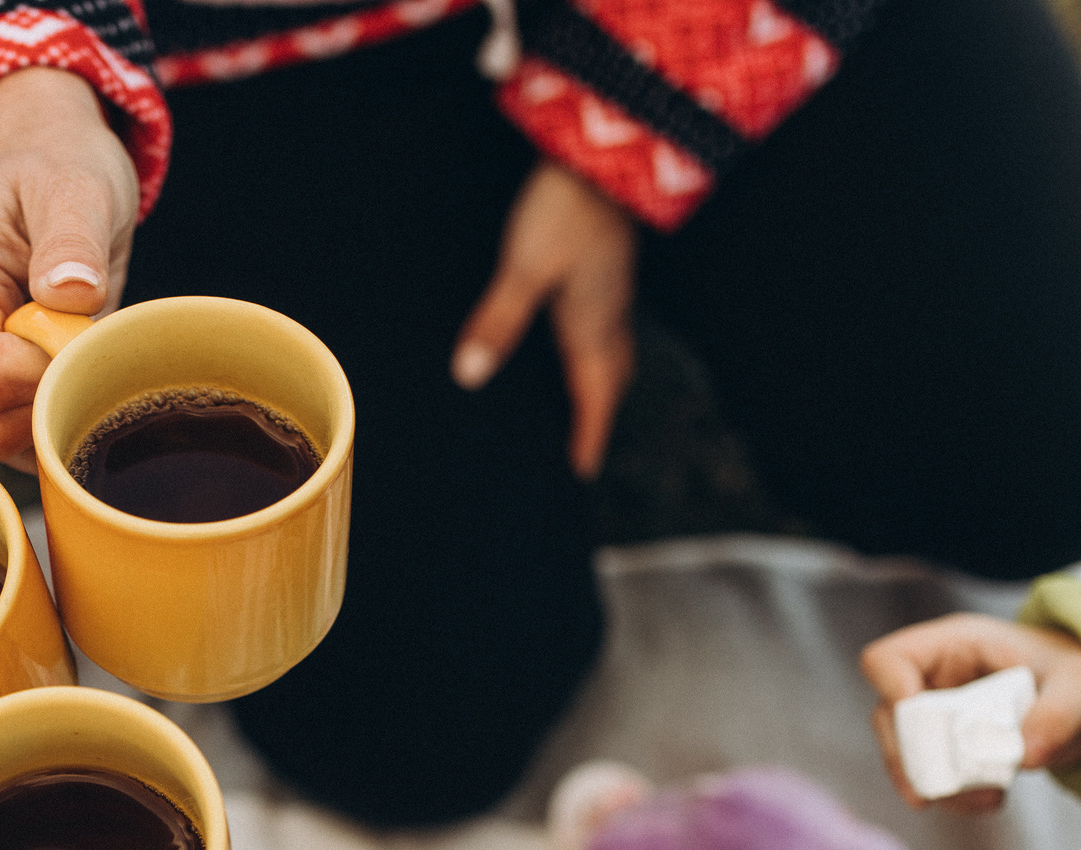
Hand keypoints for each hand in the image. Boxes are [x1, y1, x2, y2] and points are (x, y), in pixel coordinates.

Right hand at [0, 69, 137, 466]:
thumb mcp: (74, 186)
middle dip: (52, 398)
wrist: (50, 168)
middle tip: (89, 338)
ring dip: (58, 410)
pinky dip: (60, 420)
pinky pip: (23, 441)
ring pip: (4, 444)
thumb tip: (73, 293)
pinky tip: (81, 369)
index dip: (47, 368)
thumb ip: (72, 237)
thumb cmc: (57, 169)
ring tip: (85, 345)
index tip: (83, 324)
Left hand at [453, 161, 636, 478]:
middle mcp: (608, 314)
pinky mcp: (603, 263)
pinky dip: (592, 346)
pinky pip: (603, 322)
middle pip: (611, 380)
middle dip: (598, 415)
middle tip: (582, 447)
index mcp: (592, 326)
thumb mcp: (524, 269)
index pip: (597, 398)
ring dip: (598, 381)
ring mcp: (610, 287)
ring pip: (611, 350)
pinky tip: (571, 337)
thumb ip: (498, 322)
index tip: (579, 472)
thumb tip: (469, 376)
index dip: (588, 436)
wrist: (602, 147)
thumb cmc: (564, 208)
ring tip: (579, 403)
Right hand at [861, 613, 1080, 812]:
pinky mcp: (946, 749)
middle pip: (889, 717)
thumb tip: (1026, 757)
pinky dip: (954, 797)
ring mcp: (935, 716)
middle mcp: (932, 680)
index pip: (890, 659)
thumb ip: (1059, 714)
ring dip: (936, 784)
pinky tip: (989, 799)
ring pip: (905, 755)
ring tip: (986, 799)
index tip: (919, 717)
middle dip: (916, 757)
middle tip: (950, 785)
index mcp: (953, 646)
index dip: (891, 687)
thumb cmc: (1075, 673)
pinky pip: (931, 778)